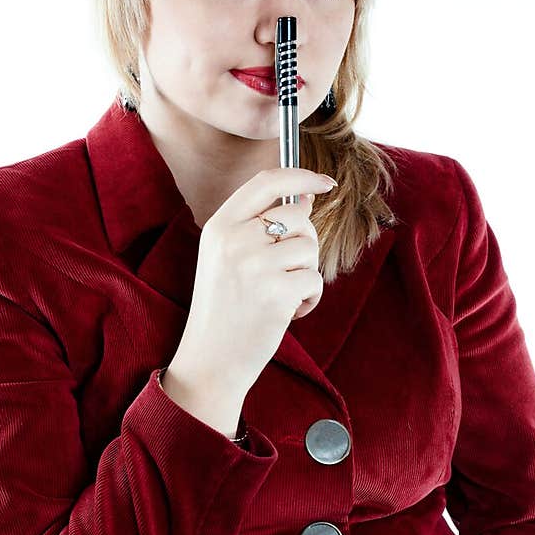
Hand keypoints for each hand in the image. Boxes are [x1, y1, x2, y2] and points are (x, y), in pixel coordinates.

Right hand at [175, 167, 336, 395]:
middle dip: (303, 241)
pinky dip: (309, 298)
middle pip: (296, 215)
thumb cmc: (224, 307)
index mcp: (220, 225)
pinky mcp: (276, 292)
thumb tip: (304, 196)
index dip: (301, 175)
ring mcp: (255, 266)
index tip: (324, 183)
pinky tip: (287, 312)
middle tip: (287, 269)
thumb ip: (259, 225)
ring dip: (305, 273)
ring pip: (309, 247)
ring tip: (282, 293)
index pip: (267, 181)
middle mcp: (235, 240)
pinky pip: (314, 279)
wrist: (210, 359)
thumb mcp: (227, 257)